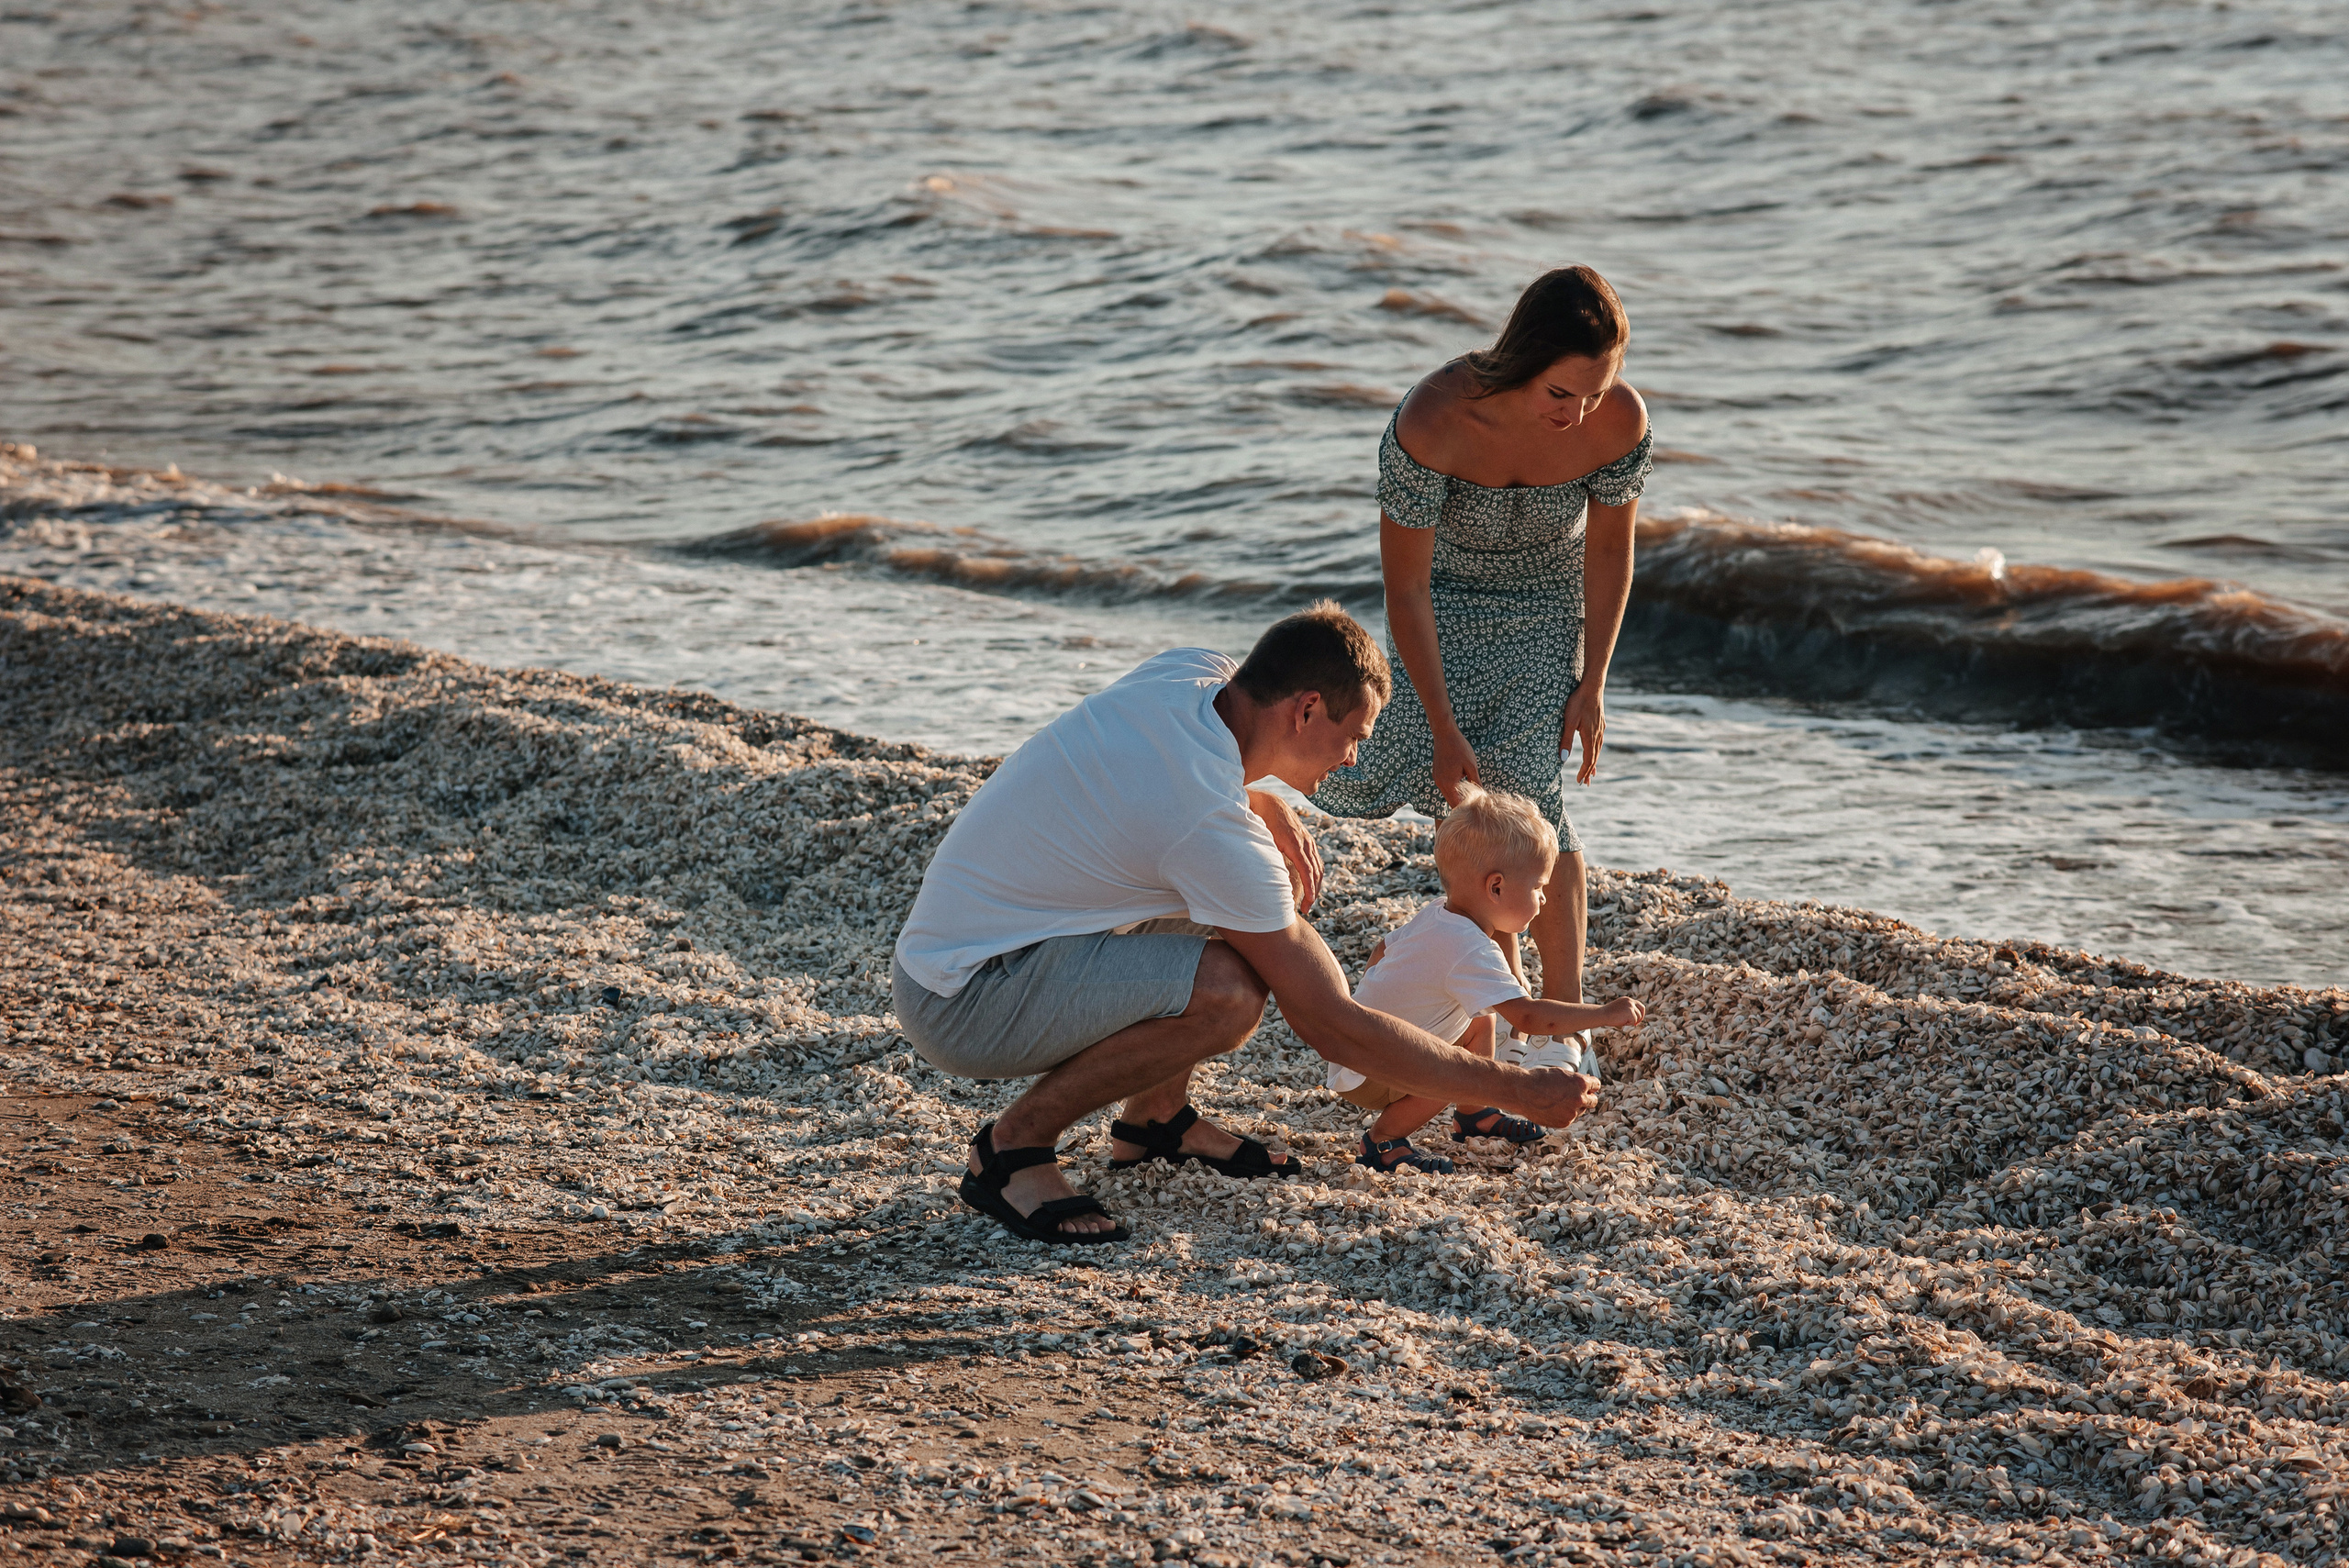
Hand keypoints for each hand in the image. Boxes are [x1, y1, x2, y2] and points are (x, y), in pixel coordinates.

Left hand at [1247, 790, 1324, 913]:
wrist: (1270, 803)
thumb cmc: (1264, 822)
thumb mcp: (1265, 840)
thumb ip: (1270, 857)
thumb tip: (1271, 878)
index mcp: (1295, 844)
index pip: (1307, 871)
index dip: (1309, 889)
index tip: (1308, 904)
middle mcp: (1306, 843)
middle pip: (1316, 872)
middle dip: (1313, 892)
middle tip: (1306, 909)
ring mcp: (1309, 841)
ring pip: (1319, 867)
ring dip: (1316, 885)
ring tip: (1309, 900)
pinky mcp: (1308, 841)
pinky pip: (1317, 860)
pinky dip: (1316, 875)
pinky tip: (1311, 885)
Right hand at [1431, 725, 1479, 806]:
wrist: (1445, 734)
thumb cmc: (1459, 748)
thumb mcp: (1471, 766)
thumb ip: (1476, 781)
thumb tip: (1482, 794)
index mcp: (1448, 784)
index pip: (1456, 804)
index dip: (1466, 808)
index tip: (1476, 808)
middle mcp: (1440, 783)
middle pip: (1451, 801)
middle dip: (1462, 803)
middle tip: (1475, 804)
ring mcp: (1436, 778)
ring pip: (1448, 794)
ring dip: (1457, 795)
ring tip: (1470, 793)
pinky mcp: (1436, 773)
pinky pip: (1445, 786)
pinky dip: (1453, 787)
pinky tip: (1462, 782)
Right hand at [1501, 1066, 1599, 1129]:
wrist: (1521, 1092)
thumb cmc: (1539, 1079)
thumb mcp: (1561, 1073)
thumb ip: (1576, 1080)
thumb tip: (1587, 1084)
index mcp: (1580, 1083)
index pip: (1596, 1085)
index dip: (1590, 1085)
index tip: (1587, 1087)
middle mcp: (1579, 1098)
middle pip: (1593, 1101)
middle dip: (1586, 1098)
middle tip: (1575, 1095)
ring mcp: (1572, 1112)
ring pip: (1580, 1110)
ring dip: (1573, 1106)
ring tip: (1556, 1100)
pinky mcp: (1564, 1122)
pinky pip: (1569, 1118)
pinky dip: (1563, 1114)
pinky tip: (1551, 1107)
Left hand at [1560, 683, 1605, 785]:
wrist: (1592, 687)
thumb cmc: (1578, 702)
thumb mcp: (1569, 721)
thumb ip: (1566, 740)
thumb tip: (1563, 759)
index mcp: (1590, 737)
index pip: (1588, 759)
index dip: (1584, 771)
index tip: (1580, 781)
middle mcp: (1598, 735)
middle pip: (1594, 757)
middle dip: (1589, 771)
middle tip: (1586, 783)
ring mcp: (1601, 729)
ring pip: (1598, 750)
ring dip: (1594, 762)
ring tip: (1591, 773)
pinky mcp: (1601, 724)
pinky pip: (1599, 742)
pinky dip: (1596, 752)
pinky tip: (1595, 751)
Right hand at [1597, 997, 1644, 1030]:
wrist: (1602, 1014)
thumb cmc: (1609, 1014)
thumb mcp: (1620, 1009)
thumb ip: (1628, 1011)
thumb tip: (1637, 1019)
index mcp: (1627, 999)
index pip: (1640, 1005)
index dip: (1641, 1013)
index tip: (1638, 1019)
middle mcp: (1630, 1001)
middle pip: (1641, 1012)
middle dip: (1639, 1019)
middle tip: (1635, 1024)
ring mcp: (1631, 1006)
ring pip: (1637, 1017)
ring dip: (1631, 1021)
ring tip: (1622, 1020)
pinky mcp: (1630, 1012)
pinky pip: (1634, 1021)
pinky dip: (1628, 1023)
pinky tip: (1621, 1021)